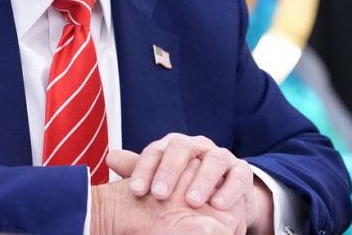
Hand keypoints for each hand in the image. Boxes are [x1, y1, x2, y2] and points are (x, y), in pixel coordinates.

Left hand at [106, 133, 273, 233]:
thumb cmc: (182, 185)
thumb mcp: (160, 178)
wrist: (219, 194)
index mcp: (173, 146)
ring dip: (203, 181)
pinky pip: (238, 176)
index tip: (136, 192)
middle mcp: (196, 146)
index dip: (144, 169)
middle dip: (170, 171)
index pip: (156, 150)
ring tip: (192, 202)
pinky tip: (218, 205)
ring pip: (214, 160)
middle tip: (159, 195)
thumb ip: (137, 170)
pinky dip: (229, 190)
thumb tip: (109, 158)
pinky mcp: (242, 171)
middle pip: (182, 148)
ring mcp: (220, 156)